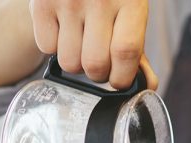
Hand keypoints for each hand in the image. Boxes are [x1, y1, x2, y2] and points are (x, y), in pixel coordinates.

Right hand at [29, 0, 157, 89]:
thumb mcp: (132, 14)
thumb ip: (138, 51)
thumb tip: (148, 86)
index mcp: (130, 3)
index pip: (125, 53)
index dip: (122, 76)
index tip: (119, 80)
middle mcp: (99, 0)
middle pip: (94, 64)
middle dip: (98, 74)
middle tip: (100, 60)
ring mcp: (68, 1)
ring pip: (69, 62)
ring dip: (76, 63)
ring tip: (82, 44)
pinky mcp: (42, 3)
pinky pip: (46, 48)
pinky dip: (55, 47)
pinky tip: (65, 31)